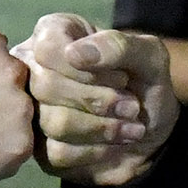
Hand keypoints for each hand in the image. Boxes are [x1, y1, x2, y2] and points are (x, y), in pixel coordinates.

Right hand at [20, 13, 175, 186]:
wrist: (154, 131)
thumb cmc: (144, 82)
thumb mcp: (148, 56)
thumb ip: (117, 46)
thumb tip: (74, 54)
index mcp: (53, 34)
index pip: (48, 48)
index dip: (86, 69)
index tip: (122, 76)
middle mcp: (33, 69)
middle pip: (46, 86)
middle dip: (98, 100)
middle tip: (132, 106)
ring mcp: (33, 111)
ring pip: (53, 122)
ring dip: (102, 127)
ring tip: (131, 124)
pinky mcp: (41, 148)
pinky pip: (58, 152)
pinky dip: (96, 150)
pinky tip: (115, 144)